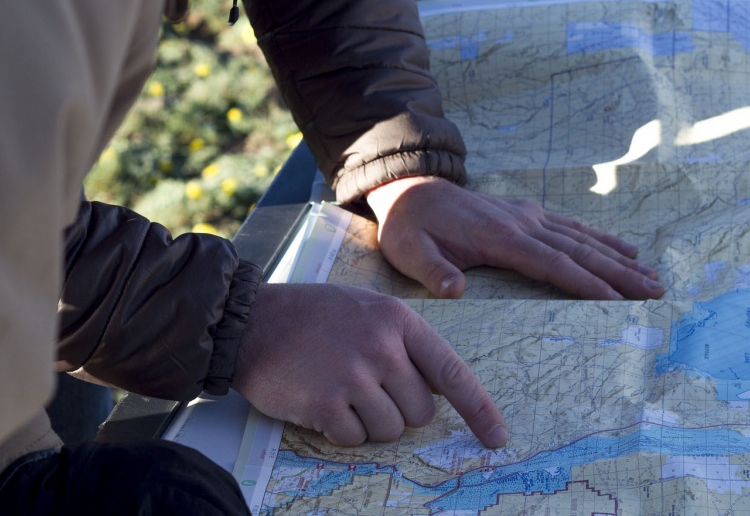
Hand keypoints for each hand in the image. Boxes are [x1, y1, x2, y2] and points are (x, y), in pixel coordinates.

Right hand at [232, 283, 507, 448]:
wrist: (253, 321)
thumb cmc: (313, 316)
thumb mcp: (368, 310)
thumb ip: (403, 343)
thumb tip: (437, 391)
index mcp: (398, 322)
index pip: (451, 372)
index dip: (479, 409)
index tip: (497, 438)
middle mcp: (382, 348)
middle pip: (420, 412)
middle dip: (398, 412)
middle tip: (365, 390)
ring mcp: (354, 375)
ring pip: (389, 430)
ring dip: (367, 423)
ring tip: (338, 390)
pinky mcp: (326, 403)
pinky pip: (354, 439)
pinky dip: (338, 430)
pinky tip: (319, 401)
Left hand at [366, 177, 663, 300]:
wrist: (409, 188)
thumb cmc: (409, 226)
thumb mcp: (410, 251)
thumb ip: (433, 271)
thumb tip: (456, 290)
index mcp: (499, 236)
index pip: (551, 263)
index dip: (585, 283)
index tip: (617, 301)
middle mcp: (522, 222)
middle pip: (579, 250)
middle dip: (619, 273)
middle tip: (655, 292)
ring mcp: (527, 215)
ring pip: (582, 238)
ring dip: (619, 258)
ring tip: (653, 276)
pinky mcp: (526, 213)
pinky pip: (571, 228)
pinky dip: (601, 239)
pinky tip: (626, 249)